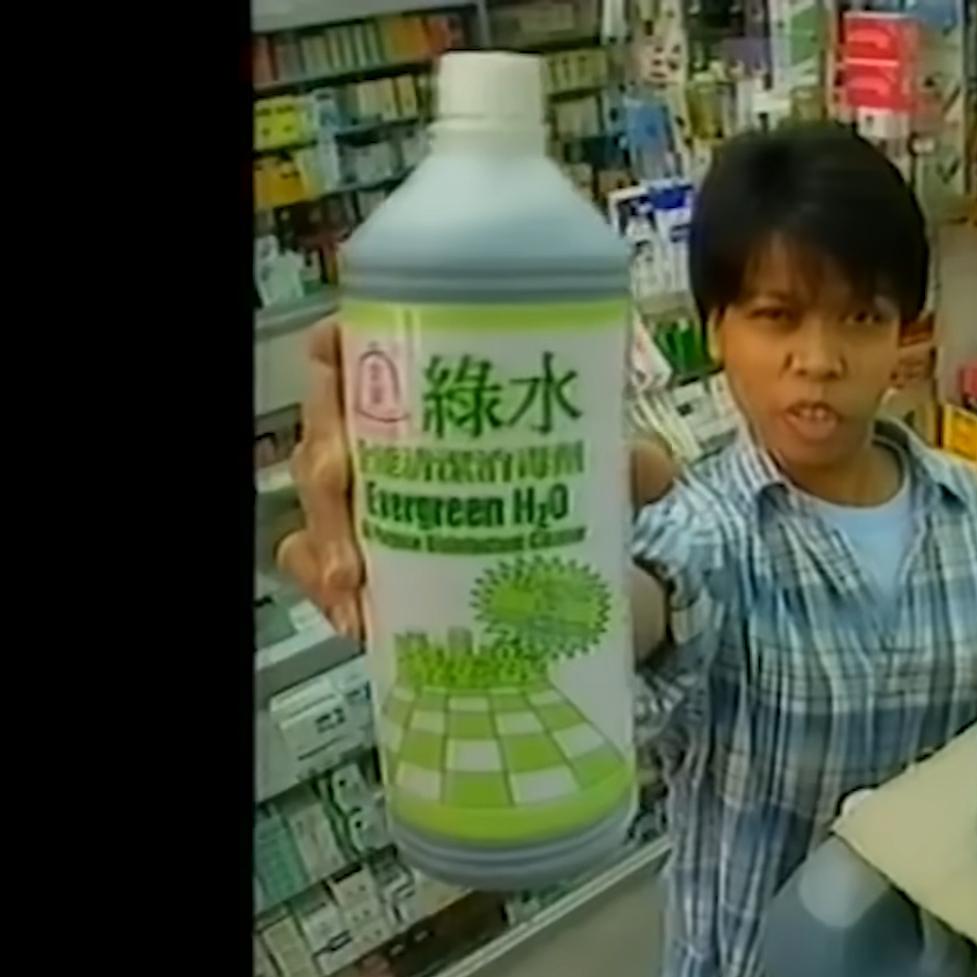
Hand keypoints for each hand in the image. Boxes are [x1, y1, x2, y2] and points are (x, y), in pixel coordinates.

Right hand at [276, 319, 680, 641]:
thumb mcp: (615, 473)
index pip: (362, 351)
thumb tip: (645, 468)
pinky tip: (358, 613)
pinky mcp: (381, 578)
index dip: (337, 352)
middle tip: (346, 477)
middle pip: (327, 430)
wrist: (603, 595)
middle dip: (325, 452)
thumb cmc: (589, 500)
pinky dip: (330, 592)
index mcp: (440, 395)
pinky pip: (325, 575)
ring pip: (317, 506)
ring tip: (354, 572)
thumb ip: (631, 465)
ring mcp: (380, 513)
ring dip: (325, 532)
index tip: (336, 362)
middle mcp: (398, 448)